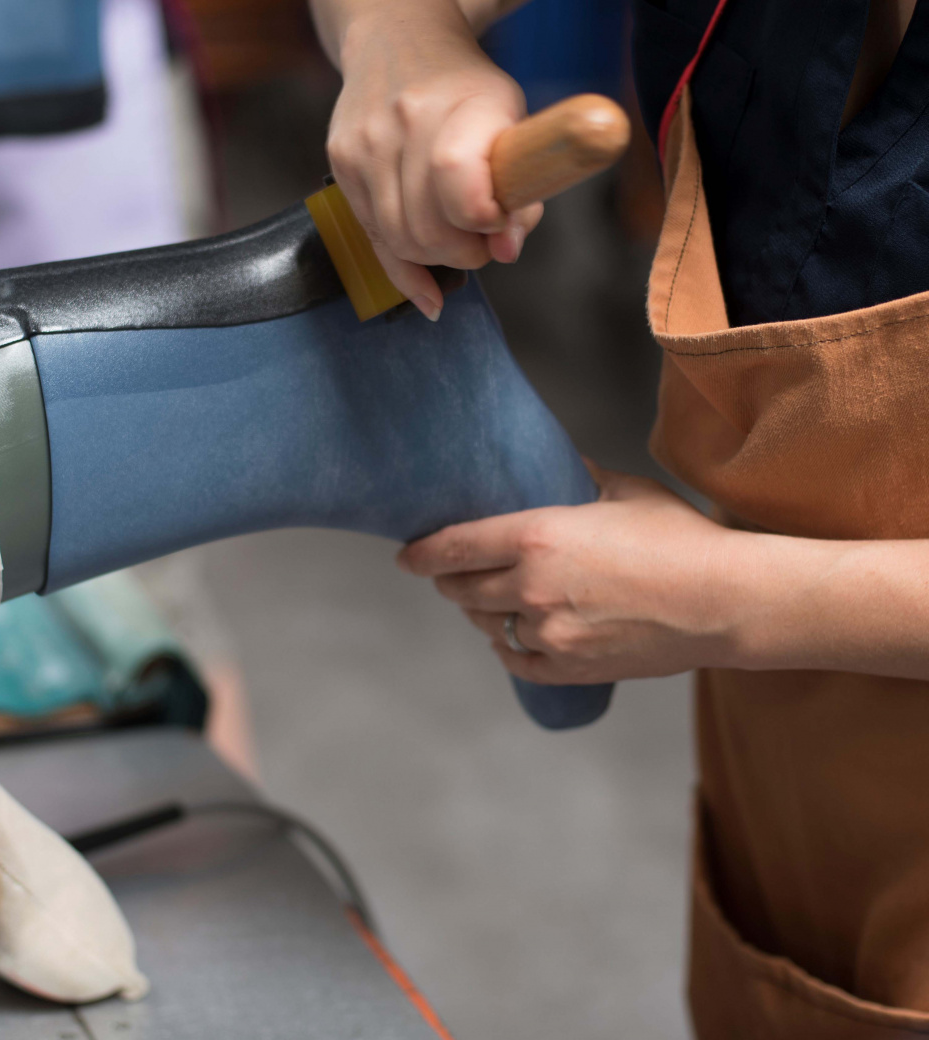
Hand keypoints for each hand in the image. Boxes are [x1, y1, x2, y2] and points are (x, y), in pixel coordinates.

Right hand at [327, 22, 542, 320]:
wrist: (396, 33)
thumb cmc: (464, 86)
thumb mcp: (510, 118)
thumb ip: (520, 189)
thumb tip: (505, 250)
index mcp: (463, 101)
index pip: (457, 176)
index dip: (481, 215)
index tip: (497, 220)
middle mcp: (406, 118)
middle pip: (426, 226)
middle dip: (463, 252)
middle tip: (481, 243)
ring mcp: (365, 141)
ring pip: (398, 240)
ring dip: (433, 257)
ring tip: (455, 242)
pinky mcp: (340, 160)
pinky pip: (371, 235)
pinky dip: (402, 262)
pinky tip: (424, 274)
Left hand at [397, 466, 741, 684]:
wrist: (727, 602)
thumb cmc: (681, 539)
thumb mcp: (623, 491)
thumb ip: (578, 476)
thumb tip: (560, 465)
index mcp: (536, 537)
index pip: (453, 548)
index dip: (421, 554)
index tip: (406, 556)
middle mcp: (531, 587)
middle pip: (462, 589)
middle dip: (450, 580)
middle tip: (452, 573)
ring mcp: (549, 633)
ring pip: (487, 625)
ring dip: (482, 612)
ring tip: (491, 600)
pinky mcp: (571, 667)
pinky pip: (519, 661)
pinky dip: (510, 648)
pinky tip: (515, 636)